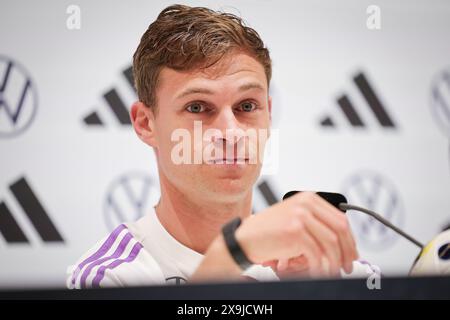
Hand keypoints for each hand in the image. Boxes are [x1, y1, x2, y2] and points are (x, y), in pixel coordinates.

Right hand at [236, 192, 358, 275]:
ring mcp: (300, 216)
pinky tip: (317, 272)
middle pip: (340, 229)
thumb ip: (316, 224)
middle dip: (347, 251)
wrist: (245, 239)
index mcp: (308, 199)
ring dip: (334, 262)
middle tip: (347, 266)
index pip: (340, 219)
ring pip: (331, 243)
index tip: (351, 254)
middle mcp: (306, 204)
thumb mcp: (294, 219)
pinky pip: (316, 254)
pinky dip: (320, 267)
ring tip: (332, 272)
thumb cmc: (268, 232)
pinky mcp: (295, 231)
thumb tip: (342, 242)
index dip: (349, 240)